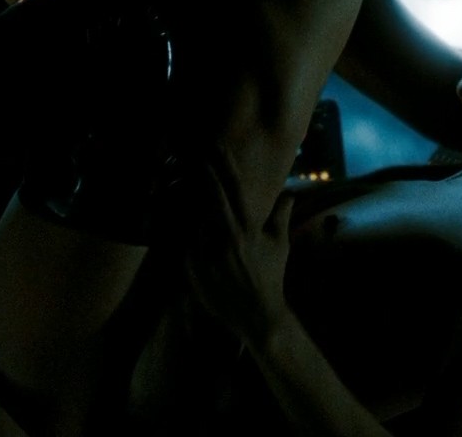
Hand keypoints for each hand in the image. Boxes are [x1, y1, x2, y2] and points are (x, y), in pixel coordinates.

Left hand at [183, 167, 296, 346]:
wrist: (257, 314)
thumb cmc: (270, 276)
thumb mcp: (279, 245)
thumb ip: (281, 216)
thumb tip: (290, 193)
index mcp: (247, 228)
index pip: (233, 189)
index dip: (224, 166)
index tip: (216, 147)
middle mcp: (227, 237)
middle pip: (209, 197)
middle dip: (201, 174)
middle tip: (192, 155)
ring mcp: (208, 253)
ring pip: (192, 217)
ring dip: (187, 200)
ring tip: (177, 181)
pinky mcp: (193, 268)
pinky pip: (182, 242)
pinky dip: (180, 229)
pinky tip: (171, 216)